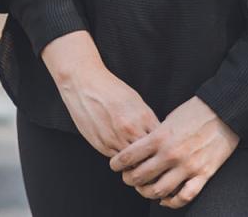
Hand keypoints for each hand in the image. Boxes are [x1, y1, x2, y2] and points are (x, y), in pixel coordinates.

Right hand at [42, 32, 160, 157]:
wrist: (83, 84)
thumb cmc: (111, 90)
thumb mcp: (136, 102)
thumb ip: (148, 122)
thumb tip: (158, 139)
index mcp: (144, 118)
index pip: (162, 144)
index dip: (164, 150)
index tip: (164, 152)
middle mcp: (130, 130)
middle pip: (149, 157)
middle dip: (152, 160)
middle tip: (153, 163)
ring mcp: (115, 139)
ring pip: (133, 162)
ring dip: (136, 163)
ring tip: (138, 162)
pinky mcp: (101, 144)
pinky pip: (117, 159)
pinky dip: (121, 159)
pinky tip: (122, 154)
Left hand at [109, 96, 239, 207]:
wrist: (222, 113)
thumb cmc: (193, 113)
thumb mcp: (167, 120)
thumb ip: (154, 136)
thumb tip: (139, 149)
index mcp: (159, 138)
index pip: (128, 157)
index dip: (117, 164)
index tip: (115, 166)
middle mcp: (170, 154)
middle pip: (140, 177)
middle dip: (130, 180)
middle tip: (128, 178)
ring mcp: (187, 166)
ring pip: (160, 190)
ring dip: (147, 193)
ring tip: (144, 189)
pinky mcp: (204, 174)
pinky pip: (185, 196)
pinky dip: (173, 202)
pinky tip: (166, 199)